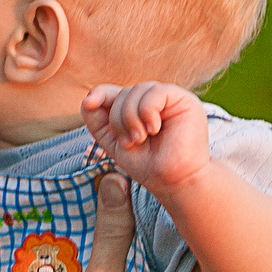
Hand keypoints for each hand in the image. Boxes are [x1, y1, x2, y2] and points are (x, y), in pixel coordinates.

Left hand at [82, 81, 209, 194]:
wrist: (173, 181)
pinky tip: (154, 129)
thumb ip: (97, 119)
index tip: (89, 103)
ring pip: (137, 90)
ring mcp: (170, 98)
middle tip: (130, 142)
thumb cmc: (147, 164)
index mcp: (139, 107)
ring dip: (131, 118)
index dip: (100, 94)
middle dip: (118, 119)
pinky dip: (147, 111)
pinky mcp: (184, 100)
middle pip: (123, 93)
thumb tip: (87, 99)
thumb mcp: (113, 141)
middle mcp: (154, 99)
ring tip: (141, 138)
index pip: (114, 91)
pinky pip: (155, 92)